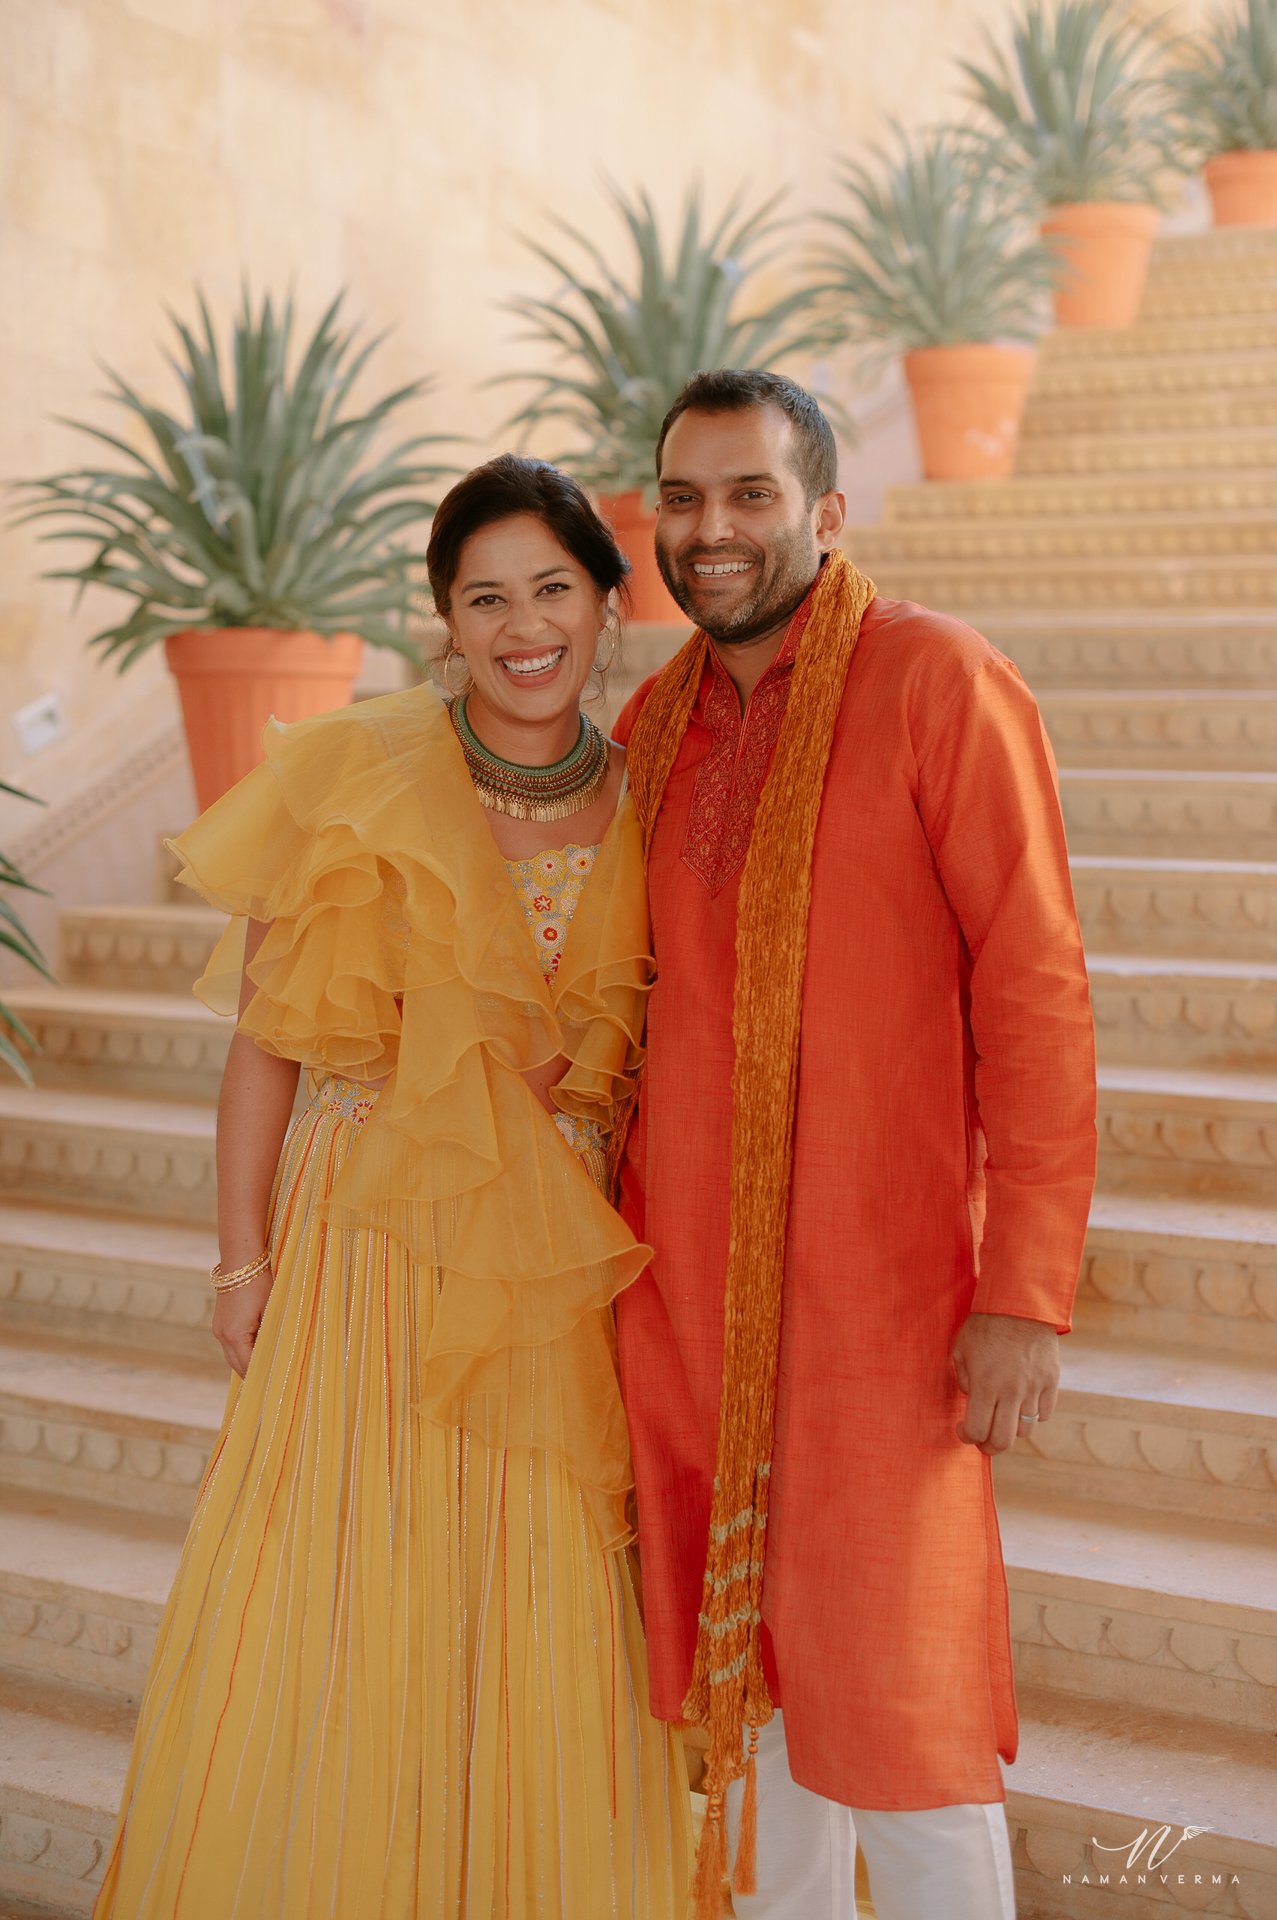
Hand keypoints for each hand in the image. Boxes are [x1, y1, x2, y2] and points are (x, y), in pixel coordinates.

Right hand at [211, 1267, 273, 1377]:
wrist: (241, 1260)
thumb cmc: (260, 1284)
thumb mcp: (271, 1311)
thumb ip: (271, 1336)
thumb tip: (278, 1356)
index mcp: (235, 1335)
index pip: (249, 1366)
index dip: (262, 1377)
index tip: (275, 1385)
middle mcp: (222, 1335)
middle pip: (237, 1366)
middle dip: (253, 1375)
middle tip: (272, 1385)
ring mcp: (219, 1329)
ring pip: (233, 1356)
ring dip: (248, 1363)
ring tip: (267, 1371)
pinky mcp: (220, 1322)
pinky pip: (231, 1345)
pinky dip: (243, 1351)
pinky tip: (257, 1352)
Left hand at [951, 1312, 1058, 1455]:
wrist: (1020, 1303)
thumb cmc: (985, 1325)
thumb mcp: (961, 1350)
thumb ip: (964, 1380)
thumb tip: (973, 1400)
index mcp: (986, 1384)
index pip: (977, 1430)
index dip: (967, 1436)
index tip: (963, 1430)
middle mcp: (1012, 1391)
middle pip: (1003, 1440)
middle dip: (989, 1447)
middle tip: (983, 1441)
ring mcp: (1035, 1388)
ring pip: (1026, 1430)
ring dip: (1011, 1430)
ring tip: (1003, 1419)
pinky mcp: (1051, 1381)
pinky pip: (1043, 1413)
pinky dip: (1032, 1415)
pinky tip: (1021, 1404)